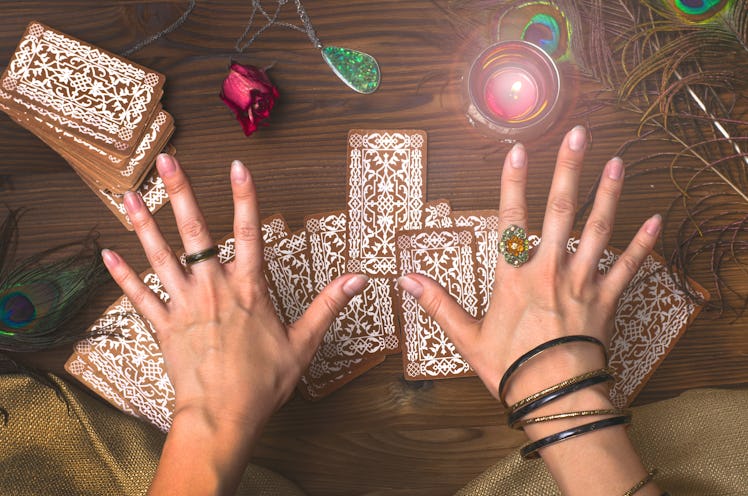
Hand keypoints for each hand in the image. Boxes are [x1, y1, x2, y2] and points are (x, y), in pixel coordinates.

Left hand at [102, 154, 367, 494]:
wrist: (224, 417)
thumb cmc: (263, 383)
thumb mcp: (304, 343)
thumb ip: (327, 305)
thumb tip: (357, 279)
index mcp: (248, 289)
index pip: (248, 232)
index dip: (244, 197)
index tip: (237, 166)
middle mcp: (213, 289)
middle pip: (194, 232)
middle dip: (180, 193)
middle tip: (167, 161)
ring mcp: (185, 305)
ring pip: (160, 256)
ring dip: (143, 224)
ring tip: (127, 196)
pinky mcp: (164, 326)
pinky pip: (139, 296)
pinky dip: (123, 275)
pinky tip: (107, 253)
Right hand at [398, 125, 660, 402]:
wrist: (556, 398)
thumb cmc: (511, 369)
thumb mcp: (467, 338)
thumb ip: (438, 304)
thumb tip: (406, 280)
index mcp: (514, 277)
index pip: (511, 219)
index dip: (513, 182)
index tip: (518, 150)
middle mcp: (550, 271)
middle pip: (560, 211)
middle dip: (568, 169)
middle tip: (577, 134)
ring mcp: (582, 283)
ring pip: (598, 231)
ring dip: (608, 194)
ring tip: (616, 162)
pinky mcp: (606, 301)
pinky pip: (628, 268)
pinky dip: (643, 245)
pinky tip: (656, 220)